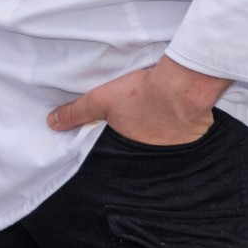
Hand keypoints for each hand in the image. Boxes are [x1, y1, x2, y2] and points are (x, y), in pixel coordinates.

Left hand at [47, 55, 227, 144]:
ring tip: (158, 123)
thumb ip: (76, 112)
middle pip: (143, 154)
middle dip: (139, 145)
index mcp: (128, 150)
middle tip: (139, 130)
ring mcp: (176, 149)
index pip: (118, 159)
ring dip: (162, 137)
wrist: (182, 88)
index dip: (116, 149)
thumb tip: (52, 123)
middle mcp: (153, 157)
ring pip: (166, 145)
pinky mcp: (196, 136)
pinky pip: (186, 136)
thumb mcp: (101, 100)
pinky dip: (182, 128)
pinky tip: (179, 115)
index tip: (117, 140)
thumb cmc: (141, 95)